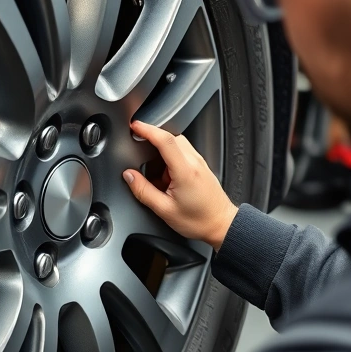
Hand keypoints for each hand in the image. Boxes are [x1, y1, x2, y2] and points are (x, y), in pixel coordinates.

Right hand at [122, 121, 237, 250]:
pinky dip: (170, 160)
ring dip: (162, 153)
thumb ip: (143, 191)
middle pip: (170, 138)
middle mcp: (194, 162)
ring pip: (176, 144)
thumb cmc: (199, 220)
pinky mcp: (200, 166)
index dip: (147, 130)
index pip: (165, 140)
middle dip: (152, 141)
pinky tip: (167, 178)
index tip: (135, 127)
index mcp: (185, 170)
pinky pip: (182, 153)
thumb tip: (129, 176)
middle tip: (140, 154)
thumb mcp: (164, 210)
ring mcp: (199, 162)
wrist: (221, 225)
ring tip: (157, 177)